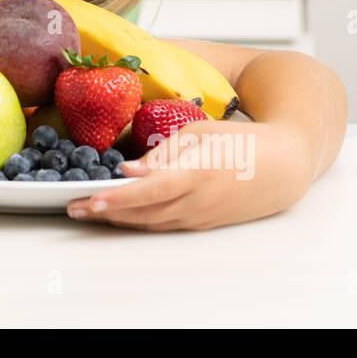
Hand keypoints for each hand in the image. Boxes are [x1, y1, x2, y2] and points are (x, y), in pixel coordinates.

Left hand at [66, 120, 313, 230]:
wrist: (284, 166)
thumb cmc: (241, 141)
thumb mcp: (200, 133)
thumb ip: (162, 153)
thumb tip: (129, 170)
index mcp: (197, 172)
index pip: (150, 190)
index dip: (118, 197)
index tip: (90, 198)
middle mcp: (197, 200)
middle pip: (143, 211)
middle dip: (105, 212)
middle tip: (72, 207)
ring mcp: (200, 216)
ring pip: (150, 222)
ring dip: (117, 219)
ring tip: (87, 210)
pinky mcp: (202, 223)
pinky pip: (163, 224)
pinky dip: (138, 220)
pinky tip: (119, 213)